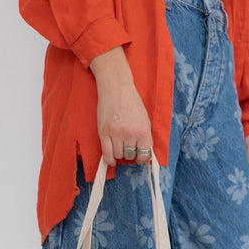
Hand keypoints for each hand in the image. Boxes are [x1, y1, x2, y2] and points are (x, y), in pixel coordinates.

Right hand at [90, 47, 151, 165]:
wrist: (116, 88)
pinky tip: (111, 159)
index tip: (139, 157)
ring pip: (119, 155)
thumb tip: (145, 154)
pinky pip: (107, 154)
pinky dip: (109, 159)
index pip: (145, 154)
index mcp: (143, 130)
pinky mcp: (103, 132)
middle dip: (130, 154)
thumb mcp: (144, 119)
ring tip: (119, 145)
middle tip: (128, 147)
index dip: (142, 158)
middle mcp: (130, 133)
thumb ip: (145, 137)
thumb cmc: (132, 103)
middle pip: (130, 155)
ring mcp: (116, 133)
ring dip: (119, 153)